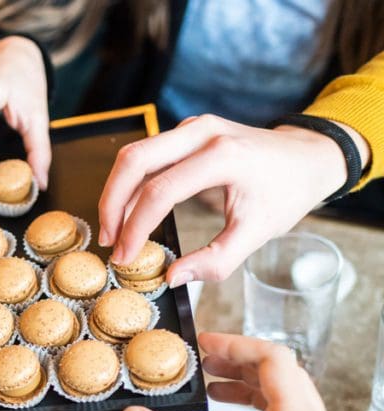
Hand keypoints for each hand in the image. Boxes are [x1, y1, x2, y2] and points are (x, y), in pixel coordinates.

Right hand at [98, 114, 365, 284]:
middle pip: (133, 160)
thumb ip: (216, 260)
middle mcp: (202, 133)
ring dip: (116, 193)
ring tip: (114, 231)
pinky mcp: (185, 133)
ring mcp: (192, 128)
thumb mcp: (259, 232)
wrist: (308, 157)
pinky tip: (130, 213)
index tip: (125, 257)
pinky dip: (130, 184)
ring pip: (133, 155)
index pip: (160, 191)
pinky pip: (145, 155)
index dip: (136, 228)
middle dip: (112, 204)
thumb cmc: (287, 192)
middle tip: (109, 241)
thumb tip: (171, 277)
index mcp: (223, 156)